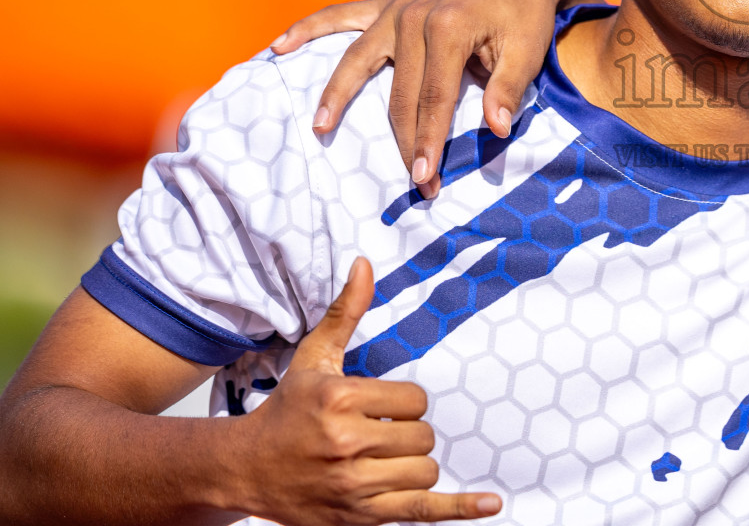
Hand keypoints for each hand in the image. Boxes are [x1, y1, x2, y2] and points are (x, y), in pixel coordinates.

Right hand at [234, 259, 500, 524]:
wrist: (244, 469)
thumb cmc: (286, 411)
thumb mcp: (314, 357)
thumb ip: (347, 312)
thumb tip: (365, 263)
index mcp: (340, 400)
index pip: (415, 401)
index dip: (405, 404)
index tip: (380, 408)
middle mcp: (347, 444)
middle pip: (423, 437)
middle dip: (407, 434)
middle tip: (376, 435)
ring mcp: (353, 486)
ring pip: (425, 472)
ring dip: (412, 466)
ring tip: (380, 460)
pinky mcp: (359, 518)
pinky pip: (423, 513)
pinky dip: (459, 510)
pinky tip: (490, 505)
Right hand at [271, 0, 599, 195]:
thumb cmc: (526, 15)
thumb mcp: (529, 51)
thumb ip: (509, 89)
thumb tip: (497, 130)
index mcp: (448, 27)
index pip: (433, 98)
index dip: (429, 142)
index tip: (426, 180)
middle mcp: (413, 15)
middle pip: (398, 91)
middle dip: (402, 140)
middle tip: (411, 183)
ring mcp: (396, 7)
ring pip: (357, 59)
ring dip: (335, 94)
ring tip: (319, 129)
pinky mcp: (388, 3)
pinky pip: (341, 14)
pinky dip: (309, 28)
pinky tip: (279, 46)